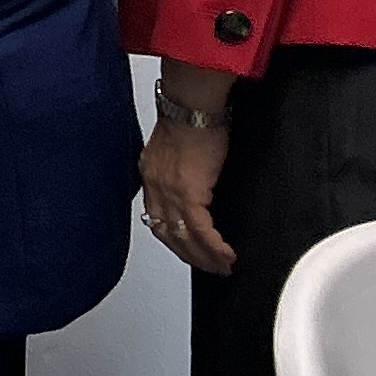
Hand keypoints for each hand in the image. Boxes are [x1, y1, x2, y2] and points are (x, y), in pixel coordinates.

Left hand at [138, 117, 235, 274]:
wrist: (193, 107)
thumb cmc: (190, 120)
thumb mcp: (175, 150)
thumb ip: (177, 172)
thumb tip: (193, 186)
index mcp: (150, 176)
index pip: (156, 218)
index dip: (173, 238)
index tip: (187, 251)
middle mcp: (155, 187)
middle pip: (168, 233)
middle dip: (189, 255)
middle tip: (208, 268)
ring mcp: (169, 192)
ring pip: (184, 237)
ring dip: (203, 257)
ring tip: (221, 267)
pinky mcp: (189, 192)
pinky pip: (201, 230)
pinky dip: (214, 247)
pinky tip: (225, 255)